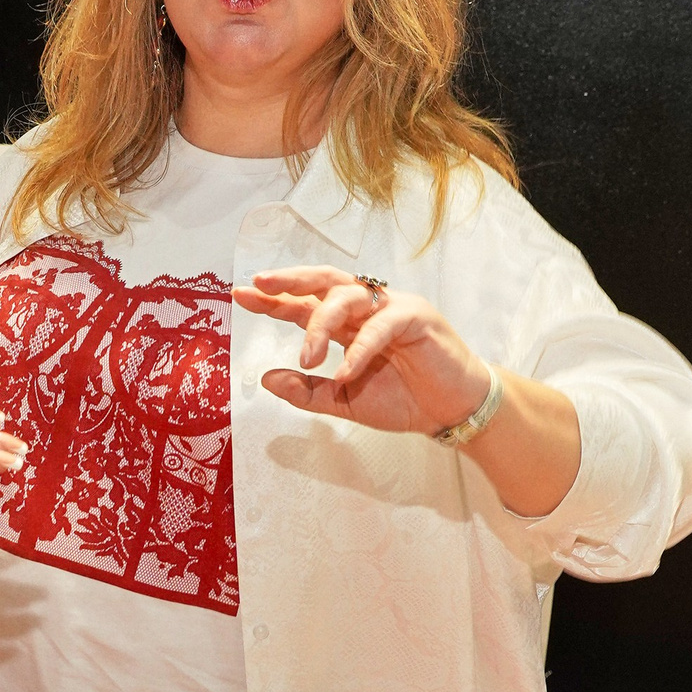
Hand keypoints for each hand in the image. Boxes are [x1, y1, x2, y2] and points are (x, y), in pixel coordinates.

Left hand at [236, 269, 494, 435]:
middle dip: (290, 281)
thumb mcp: (344, 400)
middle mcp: (367, 307)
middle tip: (261, 285)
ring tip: (307, 358)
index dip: (274, 298)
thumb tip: (265, 378)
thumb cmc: (404, 399)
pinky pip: (380, 326)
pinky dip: (359, 349)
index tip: (240, 294)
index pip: (305, 303)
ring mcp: (392, 308)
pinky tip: (344, 372)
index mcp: (348, 322)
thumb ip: (307, 391)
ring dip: (320, 325)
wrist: (450, 411)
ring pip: (348, 296)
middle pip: (324, 281)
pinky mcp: (417, 318)